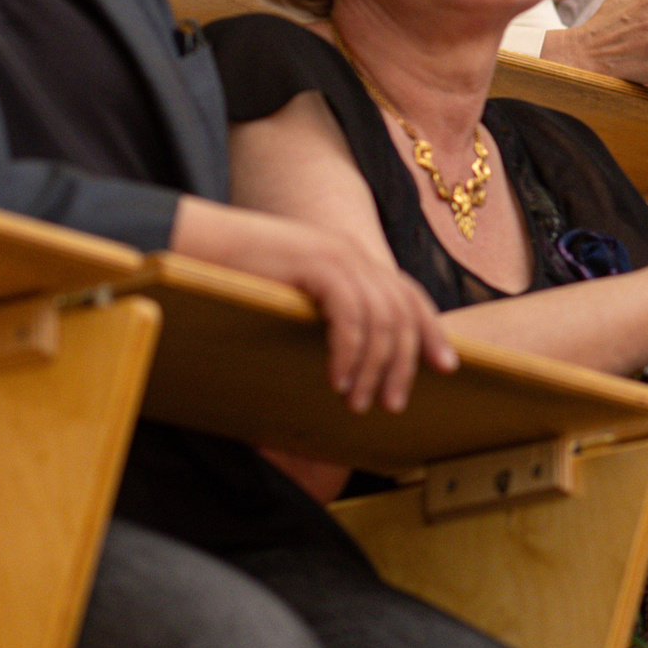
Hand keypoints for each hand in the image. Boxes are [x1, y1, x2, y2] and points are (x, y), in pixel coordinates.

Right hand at [169, 198, 456, 412]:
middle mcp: (356, 257)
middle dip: (403, 364)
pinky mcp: (316, 266)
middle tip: (392, 405)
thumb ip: (330, 315)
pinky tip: (336, 381)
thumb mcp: (299, 296)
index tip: (448, 367)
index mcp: (357, 262)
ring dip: (372, 369)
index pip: (410, 297)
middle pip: (402, 315)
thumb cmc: (243, 278)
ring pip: (380, 321)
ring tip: (357, 404)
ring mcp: (338, 258)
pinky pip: (349, 317)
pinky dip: (348, 353)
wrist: (200, 242)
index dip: (432, 331)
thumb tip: (350, 363)